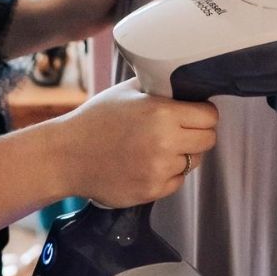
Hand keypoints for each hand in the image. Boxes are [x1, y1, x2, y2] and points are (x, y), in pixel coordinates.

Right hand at [57, 81, 217, 206]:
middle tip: (183, 130)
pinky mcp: (151, 191)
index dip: (205, 113)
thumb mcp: (129, 91)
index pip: (210, 116)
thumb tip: (186, 84)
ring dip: (183, 154)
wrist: (66, 156)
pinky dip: (169, 174)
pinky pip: (177, 182)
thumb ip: (161, 88)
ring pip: (194, 162)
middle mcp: (165, 142)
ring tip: (160, 146)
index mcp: (163, 113)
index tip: (197, 113)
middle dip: (199, 133)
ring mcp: (158, 170)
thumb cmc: (96, 119)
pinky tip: (149, 163)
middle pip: (208, 140)